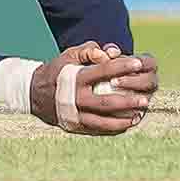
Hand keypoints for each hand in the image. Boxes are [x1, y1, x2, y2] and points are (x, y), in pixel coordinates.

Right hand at [30, 46, 158, 135]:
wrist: (34, 94)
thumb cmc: (58, 71)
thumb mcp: (68, 55)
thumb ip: (88, 51)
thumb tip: (108, 53)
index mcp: (75, 78)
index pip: (102, 71)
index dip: (121, 67)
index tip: (138, 64)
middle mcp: (75, 98)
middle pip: (106, 102)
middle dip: (127, 101)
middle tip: (145, 99)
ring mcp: (75, 114)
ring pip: (103, 120)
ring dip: (124, 119)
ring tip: (140, 114)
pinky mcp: (76, 126)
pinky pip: (99, 129)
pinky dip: (114, 128)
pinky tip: (128, 123)